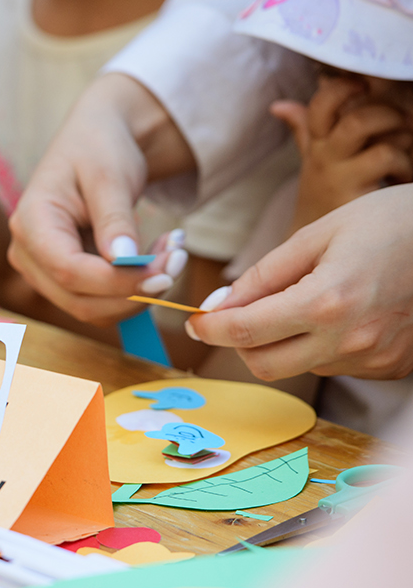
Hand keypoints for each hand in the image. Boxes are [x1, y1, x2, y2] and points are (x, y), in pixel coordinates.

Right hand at [7, 74, 194, 324]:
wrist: (96, 141)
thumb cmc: (99, 148)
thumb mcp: (110, 175)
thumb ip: (114, 219)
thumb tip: (123, 262)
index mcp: (29, 222)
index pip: (69, 271)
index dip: (117, 283)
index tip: (165, 273)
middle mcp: (28, 254)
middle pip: (79, 301)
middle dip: (133, 293)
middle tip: (179, 260)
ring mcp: (43, 271)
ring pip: (92, 309)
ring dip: (138, 294)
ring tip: (173, 253)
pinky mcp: (64, 280)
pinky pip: (101, 302)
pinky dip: (134, 290)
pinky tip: (157, 258)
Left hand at [187, 184, 412, 380]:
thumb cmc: (389, 221)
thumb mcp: (318, 234)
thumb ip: (262, 275)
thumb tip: (218, 305)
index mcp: (326, 301)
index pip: (243, 332)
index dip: (208, 328)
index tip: (195, 320)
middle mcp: (350, 339)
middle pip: (264, 364)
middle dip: (242, 341)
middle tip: (242, 311)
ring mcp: (374, 358)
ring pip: (300, 365)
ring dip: (286, 342)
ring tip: (310, 298)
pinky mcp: (391, 366)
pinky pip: (335, 365)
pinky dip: (322, 345)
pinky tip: (342, 312)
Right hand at [271, 76, 412, 229]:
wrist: (314, 249)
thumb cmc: (321, 198)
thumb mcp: (311, 161)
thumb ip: (301, 130)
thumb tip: (280, 105)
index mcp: (317, 145)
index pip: (320, 105)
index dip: (340, 88)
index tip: (362, 84)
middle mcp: (324, 156)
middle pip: (351, 115)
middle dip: (383, 111)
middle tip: (399, 122)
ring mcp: (338, 174)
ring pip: (367, 130)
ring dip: (397, 134)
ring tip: (403, 152)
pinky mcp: (354, 192)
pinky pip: (385, 157)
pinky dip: (403, 163)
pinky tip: (402, 177)